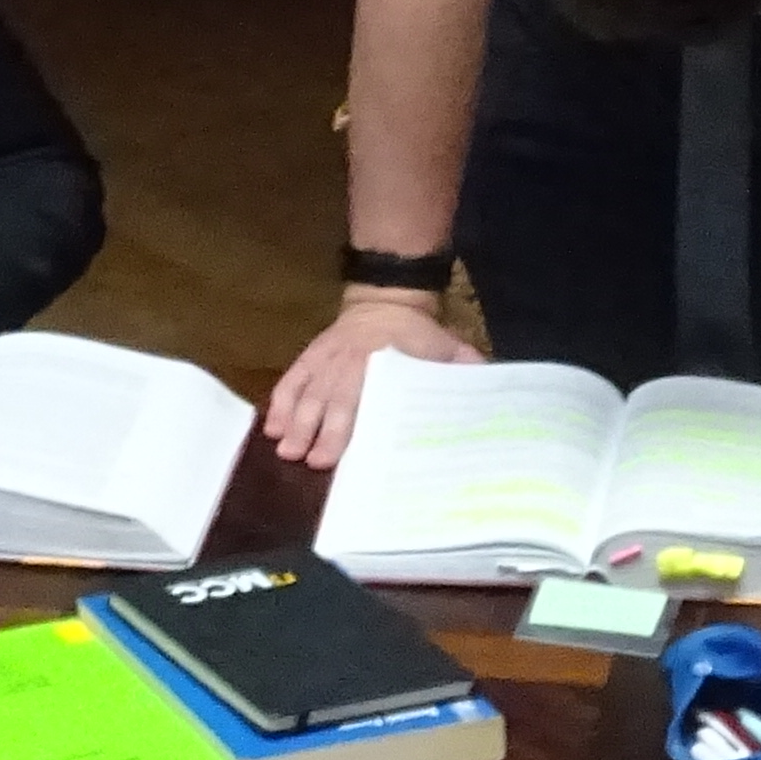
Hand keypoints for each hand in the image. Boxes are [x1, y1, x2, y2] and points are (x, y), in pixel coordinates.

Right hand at [262, 292, 480, 466]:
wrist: (386, 299)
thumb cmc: (417, 333)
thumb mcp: (446, 347)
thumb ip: (464, 369)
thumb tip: (488, 389)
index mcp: (380, 366)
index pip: (363, 401)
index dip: (348, 428)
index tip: (337, 454)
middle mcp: (348, 366)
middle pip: (329, 402)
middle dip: (316, 432)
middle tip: (306, 460)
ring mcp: (325, 363)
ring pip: (306, 394)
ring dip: (294, 423)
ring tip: (285, 450)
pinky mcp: (310, 359)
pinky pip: (290, 381)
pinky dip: (280, 404)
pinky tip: (272, 428)